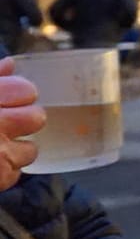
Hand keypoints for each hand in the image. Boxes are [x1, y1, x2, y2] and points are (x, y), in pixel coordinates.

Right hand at [0, 59, 43, 190]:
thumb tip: (11, 64)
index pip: (26, 90)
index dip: (21, 94)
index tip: (13, 98)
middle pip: (36, 118)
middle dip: (23, 121)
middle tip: (4, 124)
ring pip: (30, 150)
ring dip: (16, 150)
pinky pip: (15, 174)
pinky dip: (5, 171)